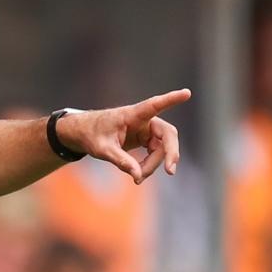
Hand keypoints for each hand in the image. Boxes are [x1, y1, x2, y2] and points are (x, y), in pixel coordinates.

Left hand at [56, 89, 191, 184]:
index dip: (171, 99)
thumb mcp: (102, 150)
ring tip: (138, 179)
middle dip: (170, 153)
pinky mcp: (146, 138)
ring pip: (162, 147)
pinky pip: (156, 152)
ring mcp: (146, 129)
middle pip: (167, 134)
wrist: (85, 133)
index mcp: (132, 115)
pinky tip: (139, 174)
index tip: (187, 93)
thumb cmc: (92, 135)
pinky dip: (150, 164)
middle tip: (170, 171)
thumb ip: (120, 160)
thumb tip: (137, 175)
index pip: (154, 105)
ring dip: (154, 164)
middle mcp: (144, 120)